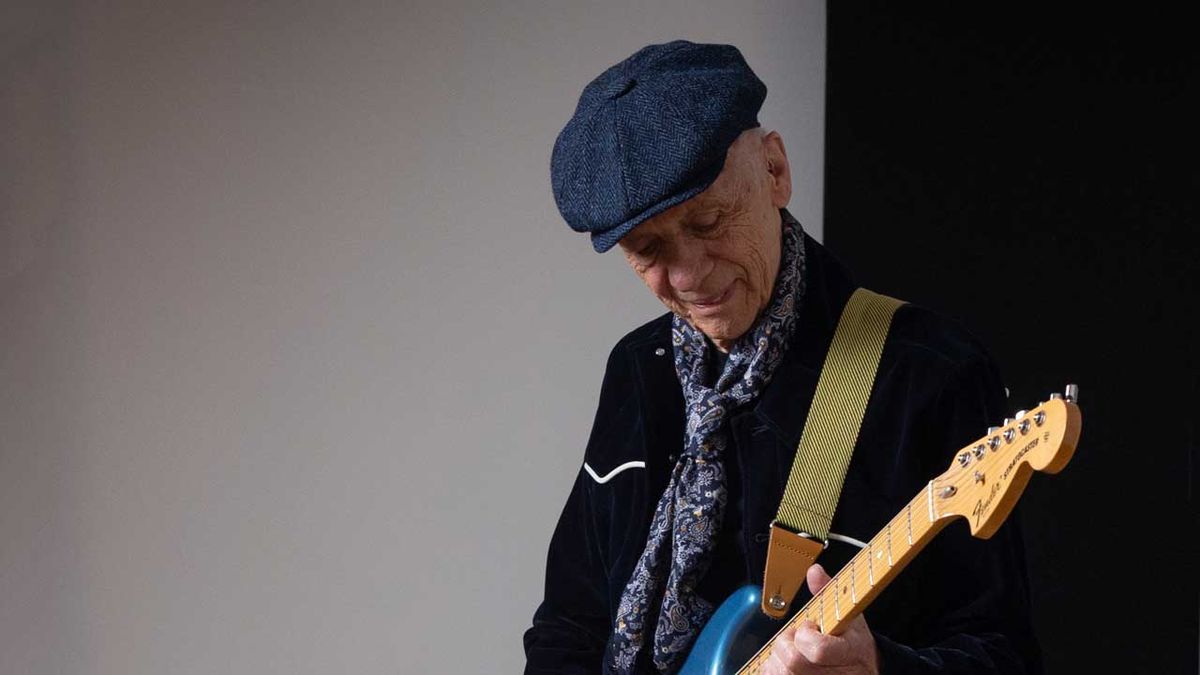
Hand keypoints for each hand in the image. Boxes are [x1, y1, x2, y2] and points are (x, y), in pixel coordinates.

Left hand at [762, 564, 879, 673]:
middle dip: (787, 643)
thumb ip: (827, 591)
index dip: (805, 635)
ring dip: (778, 657)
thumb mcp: (847, 615)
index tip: (809, 627)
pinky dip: (773, 668)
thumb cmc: (852, 642)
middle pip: (793, 661)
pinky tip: (785, 664)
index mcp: (851, 652)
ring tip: (793, 651)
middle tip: (797, 638)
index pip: (817, 649)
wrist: (863, 670)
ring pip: (781, 672)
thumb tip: (814, 571)